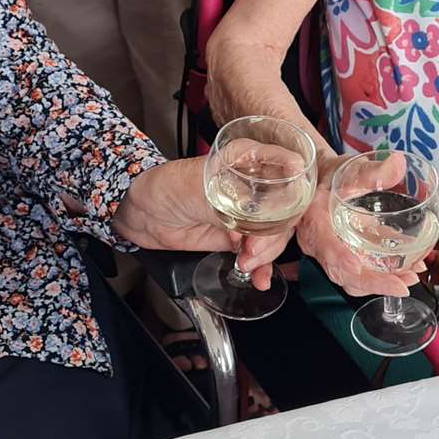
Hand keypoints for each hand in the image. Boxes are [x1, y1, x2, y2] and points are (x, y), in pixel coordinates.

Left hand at [114, 157, 289, 289]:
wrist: (141, 212)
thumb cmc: (168, 186)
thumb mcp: (205, 191)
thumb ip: (237, 204)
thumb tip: (265, 217)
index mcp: (251, 160)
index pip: (290, 174)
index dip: (297, 196)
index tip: (292, 215)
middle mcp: (255, 186)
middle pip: (286, 213)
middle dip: (274, 236)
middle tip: (253, 249)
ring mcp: (247, 213)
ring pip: (275, 237)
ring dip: (267, 255)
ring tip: (248, 263)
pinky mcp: (237, 237)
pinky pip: (259, 254)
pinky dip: (262, 268)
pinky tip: (260, 278)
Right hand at [294, 155, 423, 297]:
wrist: (323, 183)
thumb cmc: (332, 175)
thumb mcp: (349, 169)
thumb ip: (373, 170)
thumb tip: (398, 164)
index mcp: (314, 219)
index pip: (323, 243)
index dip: (338, 256)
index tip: (357, 265)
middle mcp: (320, 242)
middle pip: (339, 271)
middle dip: (371, 282)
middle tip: (402, 284)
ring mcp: (333, 253)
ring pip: (352, 279)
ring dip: (381, 284)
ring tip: (411, 277)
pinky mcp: (347, 256)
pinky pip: (362, 274)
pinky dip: (384, 276)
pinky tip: (410, 270)